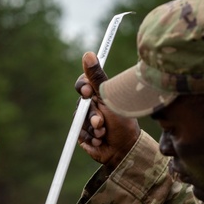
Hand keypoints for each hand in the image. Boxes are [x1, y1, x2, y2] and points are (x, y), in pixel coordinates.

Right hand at [75, 51, 140, 169]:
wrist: (124, 149)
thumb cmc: (123, 122)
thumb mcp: (111, 98)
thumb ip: (98, 78)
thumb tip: (88, 54)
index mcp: (99, 94)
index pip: (83, 83)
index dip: (83, 86)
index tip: (88, 91)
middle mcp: (91, 105)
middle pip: (80, 104)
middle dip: (92, 115)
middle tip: (101, 122)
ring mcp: (85, 120)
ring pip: (79, 120)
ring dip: (92, 128)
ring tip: (104, 133)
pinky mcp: (82, 134)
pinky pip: (79, 132)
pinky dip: (90, 137)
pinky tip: (100, 140)